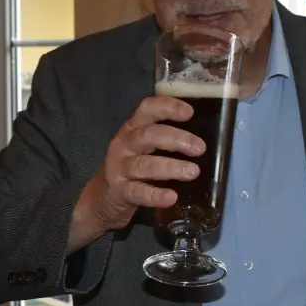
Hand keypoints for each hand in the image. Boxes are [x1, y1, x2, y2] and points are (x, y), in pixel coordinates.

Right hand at [72, 96, 204, 240]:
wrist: (102, 198)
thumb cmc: (132, 167)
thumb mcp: (144, 147)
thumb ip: (165, 140)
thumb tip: (203, 139)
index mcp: (132, 129)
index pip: (146, 110)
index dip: (167, 107)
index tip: (189, 112)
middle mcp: (124, 144)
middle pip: (148, 135)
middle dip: (176, 139)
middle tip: (199, 148)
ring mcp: (119, 168)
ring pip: (144, 164)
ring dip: (170, 167)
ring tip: (192, 172)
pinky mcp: (119, 192)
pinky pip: (138, 192)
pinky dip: (155, 195)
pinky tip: (171, 197)